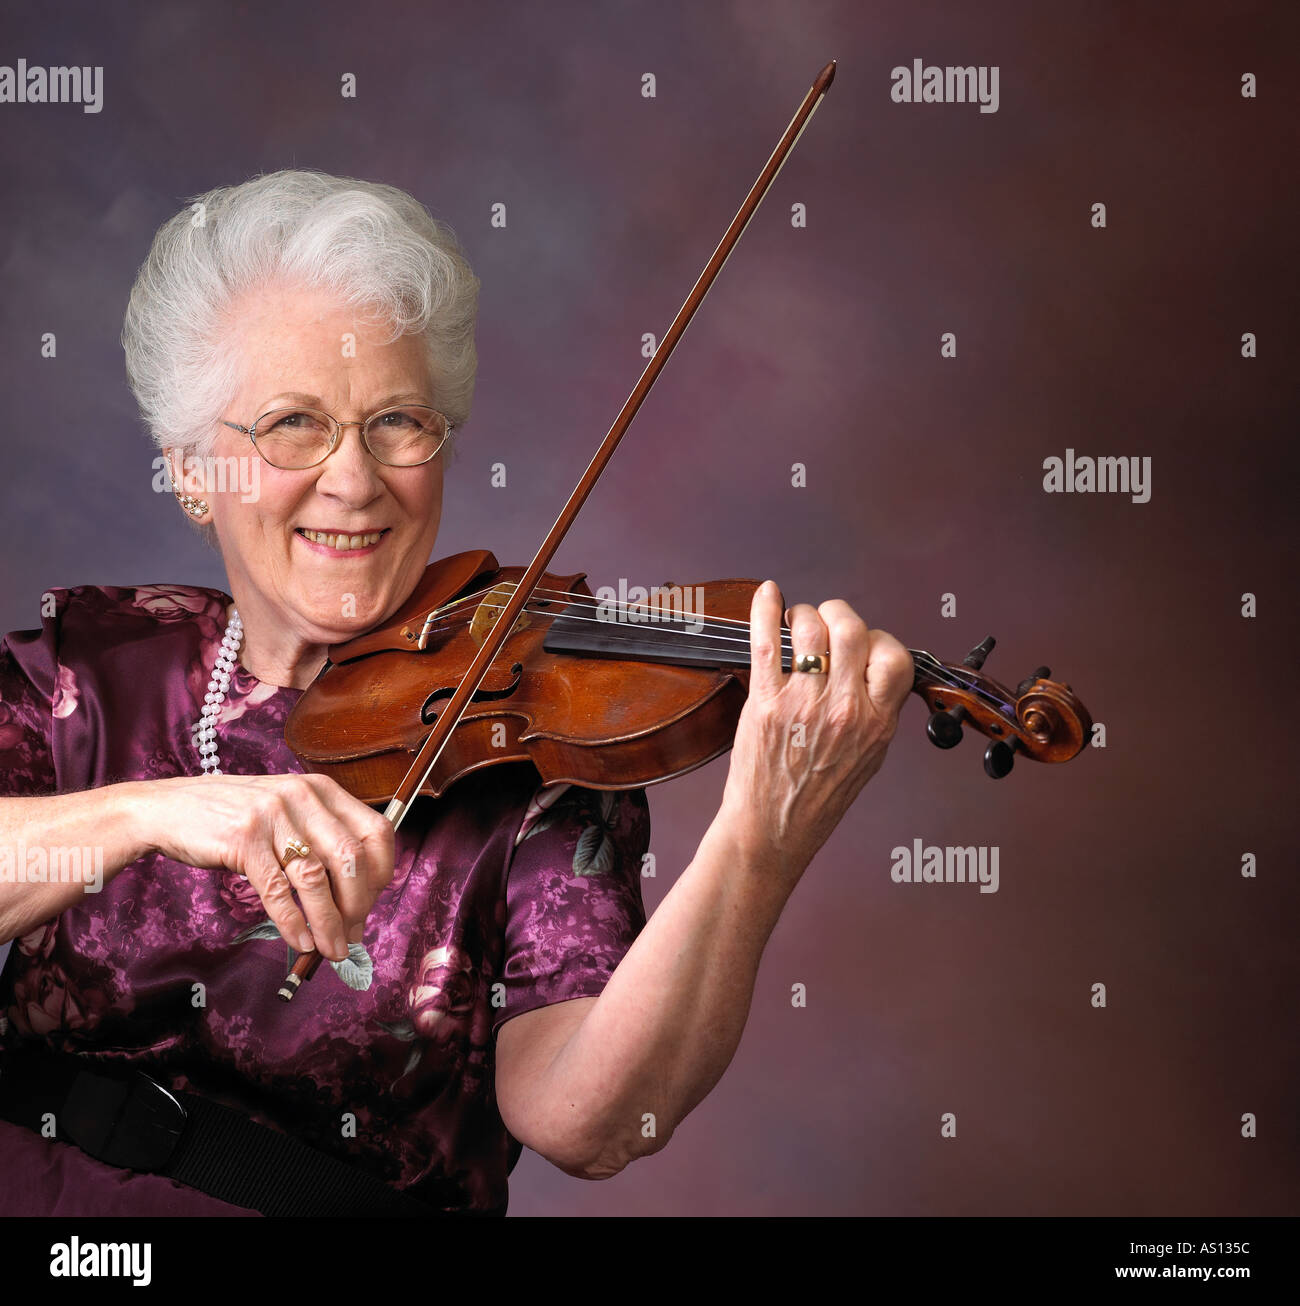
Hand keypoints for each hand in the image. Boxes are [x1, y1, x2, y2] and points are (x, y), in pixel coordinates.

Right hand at [129, 773, 394, 960]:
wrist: (167, 808)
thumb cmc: (233, 817)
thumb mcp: (287, 813)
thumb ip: (321, 844)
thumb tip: (355, 903)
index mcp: (321, 789)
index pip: (375, 832)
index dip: (381, 873)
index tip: (372, 903)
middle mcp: (302, 796)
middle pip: (351, 858)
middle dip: (358, 905)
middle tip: (352, 935)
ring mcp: (273, 816)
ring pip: (315, 878)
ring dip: (329, 922)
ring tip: (332, 950)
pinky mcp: (244, 840)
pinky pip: (277, 890)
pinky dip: (293, 922)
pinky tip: (301, 941)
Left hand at [718, 580, 912, 891]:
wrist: (772, 830)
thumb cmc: (816, 799)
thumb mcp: (868, 758)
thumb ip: (875, 711)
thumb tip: (873, 667)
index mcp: (876, 723)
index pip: (894, 655)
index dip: (878, 638)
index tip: (861, 643)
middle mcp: (843, 710)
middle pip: (851, 629)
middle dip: (838, 613)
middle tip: (826, 620)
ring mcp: (803, 704)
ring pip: (810, 629)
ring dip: (803, 615)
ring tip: (796, 623)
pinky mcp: (765, 703)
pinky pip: (767, 641)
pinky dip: (765, 609)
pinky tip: (767, 595)